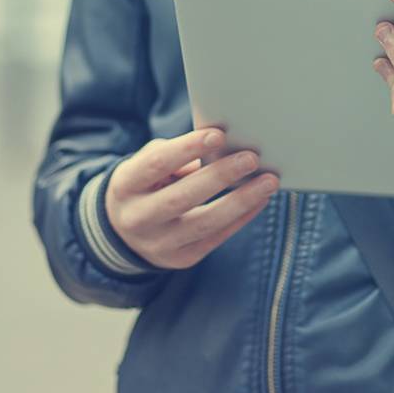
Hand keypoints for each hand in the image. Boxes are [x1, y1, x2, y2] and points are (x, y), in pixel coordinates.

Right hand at [106, 127, 278, 269]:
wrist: (124, 230)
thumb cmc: (146, 183)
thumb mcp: (146, 164)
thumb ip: (176, 156)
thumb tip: (220, 151)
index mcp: (125, 185)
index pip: (156, 164)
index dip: (187, 149)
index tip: (218, 134)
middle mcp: (137, 218)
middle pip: (181, 197)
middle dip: (219, 177)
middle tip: (251, 158)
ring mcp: (159, 244)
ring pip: (204, 224)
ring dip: (241, 201)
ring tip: (269, 181)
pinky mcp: (181, 258)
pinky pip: (217, 237)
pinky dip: (242, 217)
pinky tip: (261, 199)